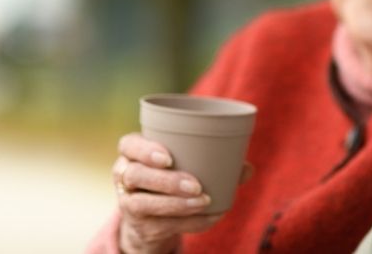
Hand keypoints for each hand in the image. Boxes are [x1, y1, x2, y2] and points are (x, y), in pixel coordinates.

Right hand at [113, 133, 220, 253]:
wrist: (152, 219)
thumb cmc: (172, 179)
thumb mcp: (184, 165)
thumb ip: (214, 162)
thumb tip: (247, 168)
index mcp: (133, 152)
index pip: (128, 145)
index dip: (145, 150)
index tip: (168, 157)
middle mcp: (124, 176)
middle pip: (136, 175)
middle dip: (167, 180)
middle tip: (196, 184)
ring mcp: (128, 203)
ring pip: (143, 203)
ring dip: (176, 203)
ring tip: (204, 201)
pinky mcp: (140, 226)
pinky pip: (162, 225)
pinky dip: (189, 222)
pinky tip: (209, 217)